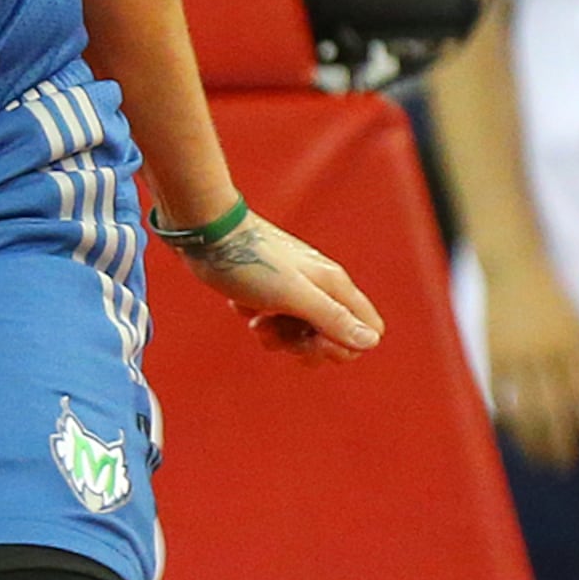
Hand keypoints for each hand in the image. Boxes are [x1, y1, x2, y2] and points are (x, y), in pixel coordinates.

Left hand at [176, 206, 381, 364]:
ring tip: (255, 321)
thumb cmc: (249, 261)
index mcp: (335, 287)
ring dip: (277, 336)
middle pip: (333, 337)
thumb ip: (332, 318)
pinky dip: (258, 319)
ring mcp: (295, 288)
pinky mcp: (269, 290)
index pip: (368, 330)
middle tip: (278, 333)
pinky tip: (241, 304)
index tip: (312, 341)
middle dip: (305, 346)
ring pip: (300, 332)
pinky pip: (273, 319)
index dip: (344, 347)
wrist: (208, 232)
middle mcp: (321, 287)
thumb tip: (371, 342)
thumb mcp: (293, 295)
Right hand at [480, 248, 578, 467]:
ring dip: (531, 438)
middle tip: (562, 466)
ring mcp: (515, 355)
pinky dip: (504, 414)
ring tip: (536, 458)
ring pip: (524, 408)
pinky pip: (498, 392)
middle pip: (551, 411)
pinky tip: (510, 430)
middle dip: (557, 443)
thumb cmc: (551, 302)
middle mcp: (544, 354)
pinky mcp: (492, 353)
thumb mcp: (576, 331)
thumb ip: (578, 367)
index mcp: (571, 348)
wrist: (515, 270)